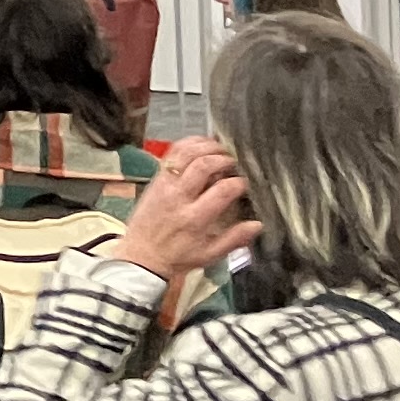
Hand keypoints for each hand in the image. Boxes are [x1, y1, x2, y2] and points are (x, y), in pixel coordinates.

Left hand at [119, 134, 261, 281]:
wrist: (141, 255)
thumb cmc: (178, 256)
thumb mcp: (209, 255)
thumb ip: (234, 239)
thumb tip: (258, 225)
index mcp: (195, 219)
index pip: (222, 191)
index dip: (239, 183)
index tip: (246, 183)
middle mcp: (179, 198)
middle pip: (203, 166)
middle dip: (224, 159)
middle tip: (235, 162)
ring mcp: (165, 185)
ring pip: (185, 155)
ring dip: (206, 147)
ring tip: (221, 149)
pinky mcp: (156, 179)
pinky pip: (171, 154)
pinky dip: (188, 144)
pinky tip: (201, 145)